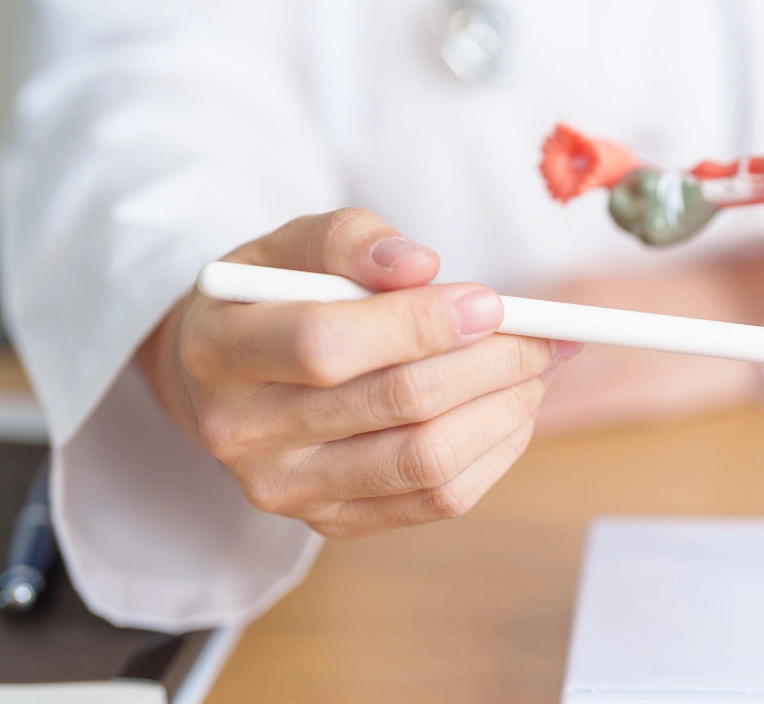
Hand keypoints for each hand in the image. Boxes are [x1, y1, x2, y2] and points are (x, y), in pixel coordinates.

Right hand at [138, 208, 580, 537]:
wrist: (224, 380)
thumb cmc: (271, 299)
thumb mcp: (291, 246)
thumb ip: (350, 240)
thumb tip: (422, 266)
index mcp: (219, 351)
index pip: (326, 345)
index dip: (419, 324)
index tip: (491, 302)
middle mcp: (242, 433)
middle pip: (394, 404)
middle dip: (489, 362)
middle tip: (543, 334)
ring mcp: (287, 490)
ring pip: (427, 460)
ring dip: (504, 408)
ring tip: (537, 366)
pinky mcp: (331, 524)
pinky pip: (437, 500)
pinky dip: (496, 451)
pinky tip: (514, 408)